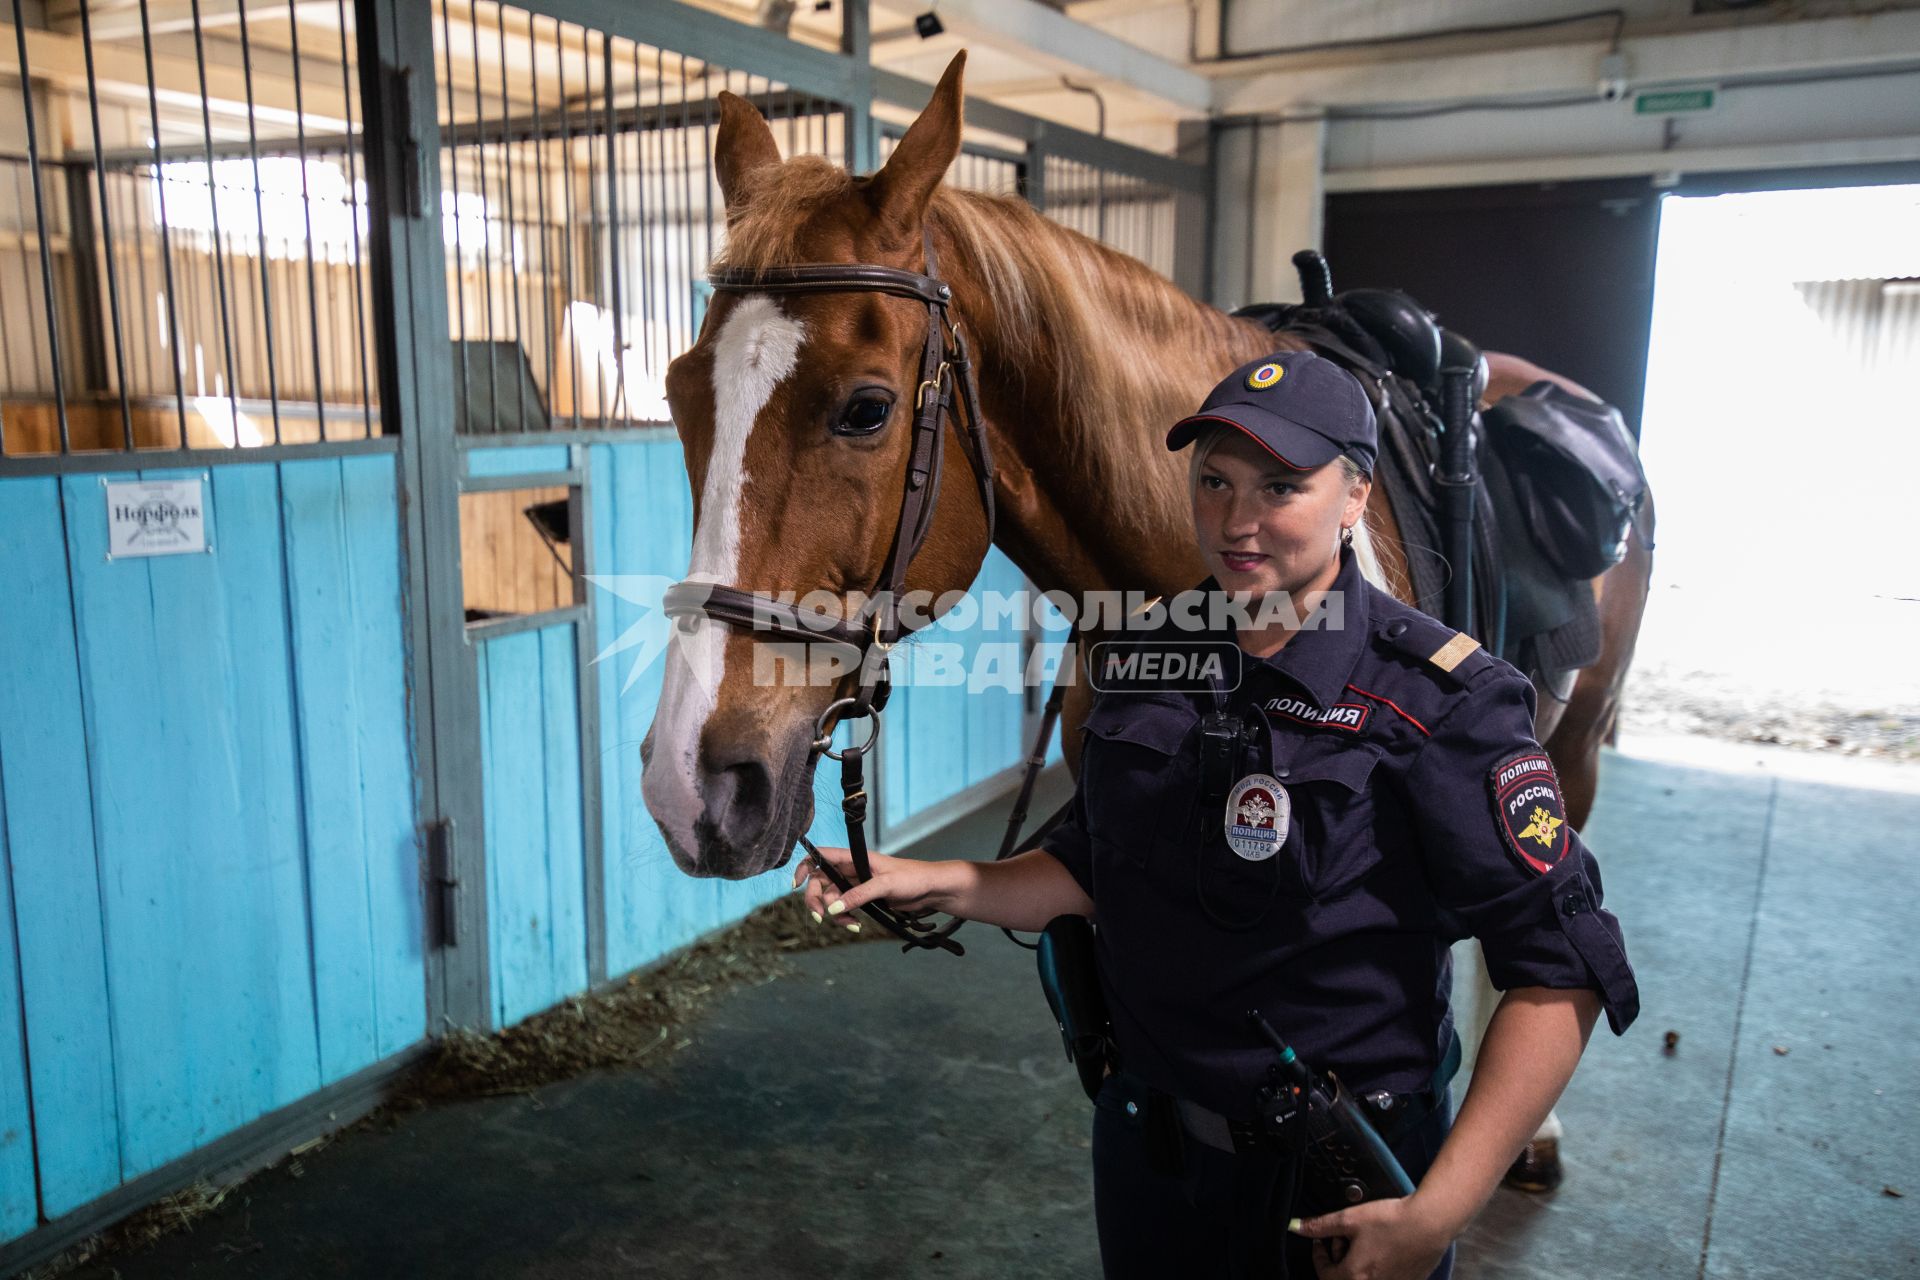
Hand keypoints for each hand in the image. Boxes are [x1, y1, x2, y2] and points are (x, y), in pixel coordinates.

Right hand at [793, 846, 966, 929]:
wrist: (932, 890)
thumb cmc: (913, 878)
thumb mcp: (885, 885)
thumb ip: (858, 895)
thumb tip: (833, 909)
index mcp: (854, 858)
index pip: (821, 856)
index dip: (804, 867)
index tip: (796, 885)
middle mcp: (851, 870)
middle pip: (820, 882)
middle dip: (817, 900)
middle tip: (821, 917)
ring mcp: (855, 885)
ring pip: (831, 899)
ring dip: (834, 914)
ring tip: (850, 925)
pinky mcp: (862, 899)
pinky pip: (844, 909)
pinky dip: (845, 918)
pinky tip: (855, 926)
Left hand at [1289, 1194, 1452, 1279]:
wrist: (1429, 1223)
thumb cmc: (1391, 1221)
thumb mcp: (1350, 1218)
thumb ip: (1321, 1225)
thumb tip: (1296, 1226)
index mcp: (1354, 1276)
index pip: (1325, 1275)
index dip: (1319, 1256)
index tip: (1322, 1242)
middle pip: (1344, 1279)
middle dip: (1339, 1259)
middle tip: (1345, 1238)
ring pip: (1364, 1279)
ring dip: (1357, 1264)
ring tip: (1365, 1243)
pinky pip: (1384, 1279)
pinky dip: (1377, 1268)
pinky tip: (1383, 1249)